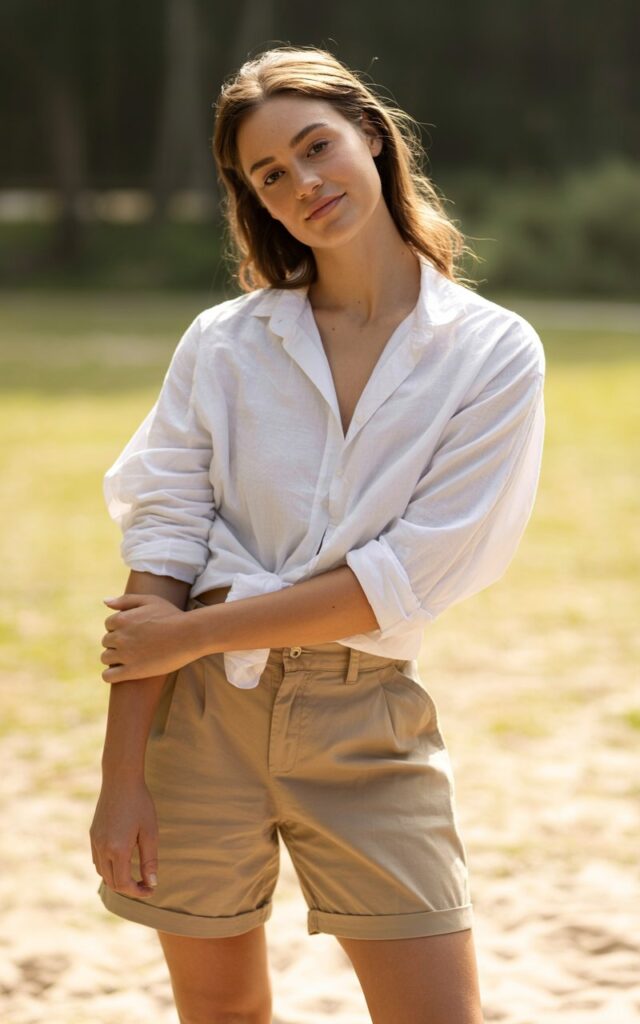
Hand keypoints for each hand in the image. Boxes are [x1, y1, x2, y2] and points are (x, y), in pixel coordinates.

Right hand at [90, 777, 158, 897]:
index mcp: (117, 849)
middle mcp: (102, 848)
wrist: (120, 779)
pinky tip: (121, 861)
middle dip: (128, 888)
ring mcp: (94, 841)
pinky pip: (97, 860)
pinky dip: (108, 867)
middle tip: (146, 884)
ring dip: (117, 879)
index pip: (124, 884)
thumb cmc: (140, 803)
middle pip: (111, 882)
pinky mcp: (92, 834)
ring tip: (134, 875)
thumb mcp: (150, 832)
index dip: (138, 891)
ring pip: (102, 872)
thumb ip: (150, 860)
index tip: (151, 889)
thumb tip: (152, 883)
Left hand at [100, 593, 196, 681]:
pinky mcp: (132, 671)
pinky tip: (121, 672)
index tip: (134, 632)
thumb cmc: (172, 615)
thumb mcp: (150, 600)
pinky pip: (108, 676)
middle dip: (118, 643)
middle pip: (107, 641)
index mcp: (122, 619)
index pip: (109, 625)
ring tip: (130, 658)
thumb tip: (105, 601)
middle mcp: (120, 636)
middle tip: (135, 645)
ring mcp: (125, 655)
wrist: (190, 635)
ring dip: (114, 658)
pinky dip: (110, 675)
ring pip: (105, 658)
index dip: (120, 628)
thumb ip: (126, 600)